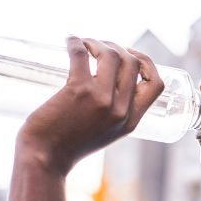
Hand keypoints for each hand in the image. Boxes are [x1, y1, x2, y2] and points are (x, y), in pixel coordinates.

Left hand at [16, 37, 164, 175]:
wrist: (44, 159)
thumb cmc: (68, 145)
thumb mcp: (104, 133)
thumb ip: (112, 113)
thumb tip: (104, 83)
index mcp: (131, 121)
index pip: (156, 85)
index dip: (147, 63)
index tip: (130, 55)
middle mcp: (121, 110)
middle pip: (133, 63)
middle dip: (118, 47)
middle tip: (100, 47)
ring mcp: (101, 99)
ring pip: (112, 54)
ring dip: (98, 42)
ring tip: (85, 44)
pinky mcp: (78, 91)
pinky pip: (82, 55)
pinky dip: (76, 42)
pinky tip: (71, 41)